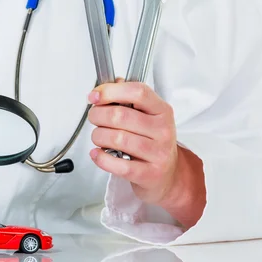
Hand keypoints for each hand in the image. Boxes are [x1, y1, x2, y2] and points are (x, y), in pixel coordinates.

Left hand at [87, 81, 205, 227]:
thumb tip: (106, 86)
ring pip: (116, 138)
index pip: (137, 92)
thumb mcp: (146, 116)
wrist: (167, 175)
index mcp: (162, 110)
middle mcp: (162, 130)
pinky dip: (101, 158)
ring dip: (98, 137)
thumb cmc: (151, 142)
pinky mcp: (149, 174)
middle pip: (120, 116)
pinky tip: (98, 153)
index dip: (111, 91)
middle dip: (97, 115)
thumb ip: (127, 99)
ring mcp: (157, 153)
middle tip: (95, 119)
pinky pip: (119, 165)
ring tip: (99, 138)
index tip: (94, 96)